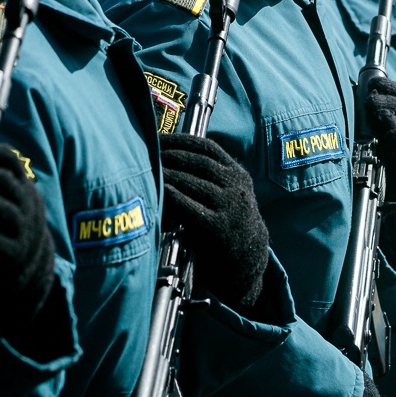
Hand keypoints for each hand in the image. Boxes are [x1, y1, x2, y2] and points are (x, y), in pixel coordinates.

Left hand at [160, 133, 268, 307]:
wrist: (248, 259)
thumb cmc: (228, 221)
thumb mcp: (229, 193)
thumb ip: (210, 175)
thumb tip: (172, 153)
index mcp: (237, 174)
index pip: (206, 147)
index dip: (180, 139)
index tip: (158, 137)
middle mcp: (235, 186)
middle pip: (198, 161)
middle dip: (169, 154)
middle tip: (147, 151)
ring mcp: (229, 206)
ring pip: (193, 181)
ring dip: (167, 172)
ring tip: (147, 168)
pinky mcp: (218, 228)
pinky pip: (191, 207)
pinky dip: (174, 196)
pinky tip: (160, 190)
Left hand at [364, 76, 395, 202]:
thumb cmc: (388, 158)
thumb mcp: (384, 134)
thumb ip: (377, 117)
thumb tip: (359, 96)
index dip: (391, 87)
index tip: (375, 82)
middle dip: (386, 101)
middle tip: (369, 99)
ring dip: (391, 119)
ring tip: (379, 112)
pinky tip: (393, 136)